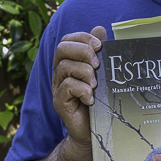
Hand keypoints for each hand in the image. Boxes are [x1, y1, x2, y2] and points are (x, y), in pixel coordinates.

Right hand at [52, 25, 106, 147]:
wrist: (94, 131)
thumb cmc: (100, 101)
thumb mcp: (103, 74)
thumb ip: (100, 53)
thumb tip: (99, 28)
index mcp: (69, 62)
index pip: (68, 40)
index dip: (82, 37)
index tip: (99, 45)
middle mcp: (60, 73)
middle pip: (61, 49)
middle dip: (83, 51)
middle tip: (98, 64)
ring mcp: (57, 87)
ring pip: (64, 67)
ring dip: (85, 72)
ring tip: (96, 85)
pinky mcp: (59, 102)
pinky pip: (67, 87)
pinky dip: (82, 89)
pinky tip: (92, 98)